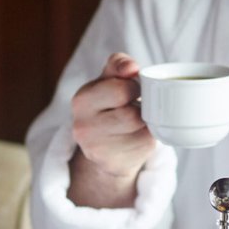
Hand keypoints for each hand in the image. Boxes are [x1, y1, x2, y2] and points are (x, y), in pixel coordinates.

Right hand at [66, 52, 155, 207]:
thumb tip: (131, 67)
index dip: (135, 88)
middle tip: (136, 107)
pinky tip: (137, 136)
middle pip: (131, 115)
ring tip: (136, 121)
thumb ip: (118, 65)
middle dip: (140, 108)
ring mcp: (97, 150)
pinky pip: (145, 146)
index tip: (134, 91)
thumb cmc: (108, 104)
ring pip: (140, 131)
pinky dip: (148, 138)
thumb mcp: (109, 79)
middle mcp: (83, 127)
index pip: (121, 90)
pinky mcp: (114, 164)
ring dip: (146, 123)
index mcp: (81, 100)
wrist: (101, 146)